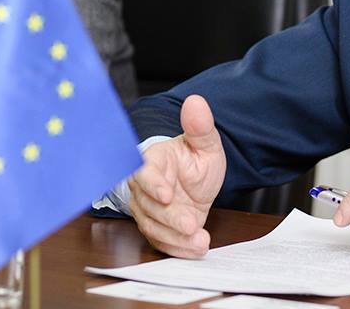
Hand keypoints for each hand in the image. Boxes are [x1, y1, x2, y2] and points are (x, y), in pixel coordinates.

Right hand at [129, 94, 225, 257]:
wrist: (195, 183)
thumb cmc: (194, 160)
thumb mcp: (205, 144)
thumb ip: (200, 126)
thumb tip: (196, 102)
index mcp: (152, 161)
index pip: (144, 173)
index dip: (153, 185)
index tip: (167, 195)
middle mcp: (144, 187)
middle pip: (148, 205)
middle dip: (169, 218)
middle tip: (191, 225)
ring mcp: (147, 209)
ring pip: (153, 226)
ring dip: (175, 237)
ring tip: (199, 241)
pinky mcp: (155, 227)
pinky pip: (161, 241)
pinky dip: (178, 248)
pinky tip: (196, 248)